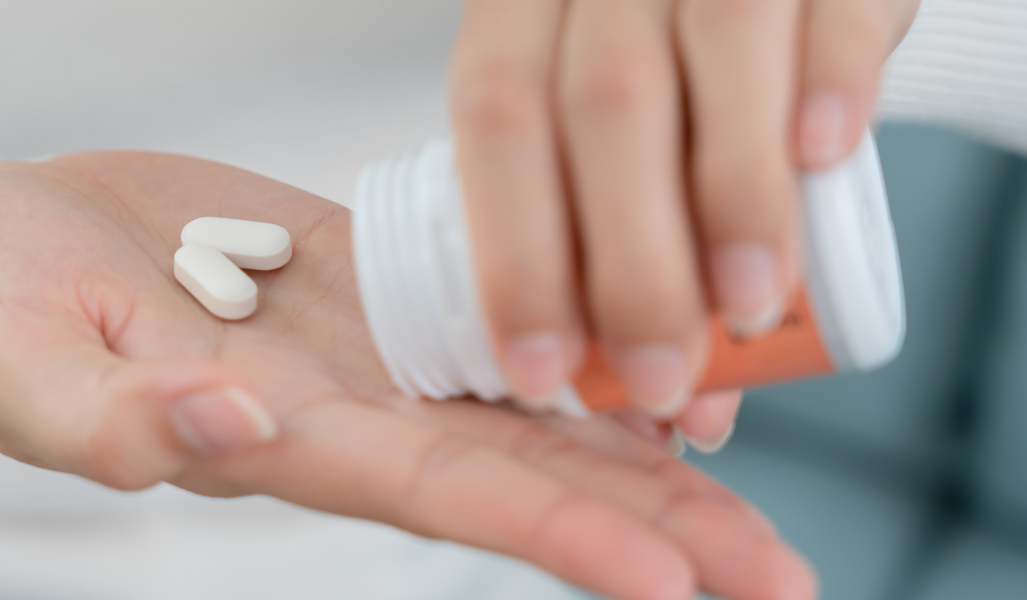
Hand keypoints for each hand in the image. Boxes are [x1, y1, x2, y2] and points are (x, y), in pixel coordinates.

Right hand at [0, 152, 814, 599]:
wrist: (3, 235)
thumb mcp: (17, 362)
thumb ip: (100, 413)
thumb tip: (213, 426)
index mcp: (277, 438)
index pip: (441, 498)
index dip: (556, 536)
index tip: (675, 582)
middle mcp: (349, 412)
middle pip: (523, 480)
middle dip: (652, 530)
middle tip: (781, 578)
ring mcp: (370, 352)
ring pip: (531, 414)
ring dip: (645, 458)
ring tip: (756, 509)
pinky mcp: (374, 286)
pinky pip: (498, 328)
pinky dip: (584, 353)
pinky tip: (663, 376)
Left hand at [449, 0, 919, 445]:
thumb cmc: (680, 68)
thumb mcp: (622, 134)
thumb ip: (631, 249)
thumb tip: (675, 412)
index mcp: (526, 10)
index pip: (496, 121)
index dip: (514, 254)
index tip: (541, 371)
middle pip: (602, 105)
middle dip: (628, 259)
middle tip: (658, 371)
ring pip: (713, 52)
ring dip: (731, 196)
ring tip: (746, 305)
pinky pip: (829, 11)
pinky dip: (828, 88)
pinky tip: (823, 159)